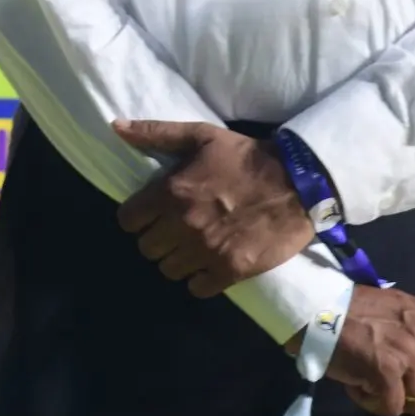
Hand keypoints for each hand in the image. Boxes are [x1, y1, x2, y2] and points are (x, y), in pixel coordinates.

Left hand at [112, 120, 313, 293]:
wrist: (298, 184)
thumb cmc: (245, 157)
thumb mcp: (200, 135)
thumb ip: (156, 133)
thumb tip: (116, 126)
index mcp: (171, 192)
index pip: (128, 220)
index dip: (136, 218)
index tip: (148, 215)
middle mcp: (183, 224)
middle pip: (147, 248)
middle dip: (156, 239)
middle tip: (172, 231)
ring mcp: (207, 250)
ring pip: (169, 270)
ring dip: (176, 260)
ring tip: (190, 248)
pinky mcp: (232, 270)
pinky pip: (197, 288)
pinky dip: (200, 280)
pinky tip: (208, 266)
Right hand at [320, 284, 414, 415]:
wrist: (313, 305)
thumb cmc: (352, 308)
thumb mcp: (399, 309)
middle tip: (398, 382)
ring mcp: (410, 357)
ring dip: (396, 399)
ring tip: (371, 381)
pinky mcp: (387, 374)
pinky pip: (391, 409)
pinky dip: (372, 403)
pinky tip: (356, 385)